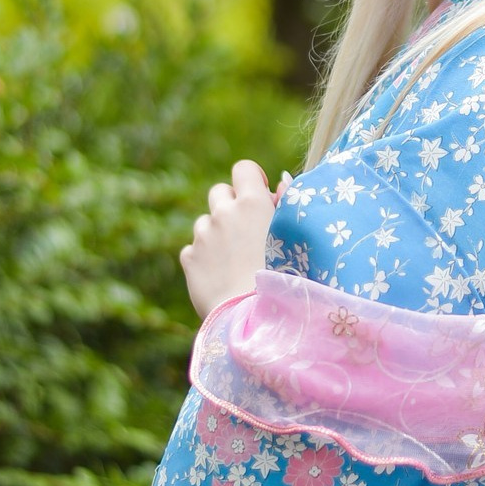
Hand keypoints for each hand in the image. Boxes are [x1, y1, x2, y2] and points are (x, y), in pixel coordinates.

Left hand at [180, 159, 276, 319]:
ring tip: (234, 258)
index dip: (251, 179)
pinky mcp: (189, 258)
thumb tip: (282, 182)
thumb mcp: (294, 235)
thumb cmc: (286, 276)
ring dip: (216, 232)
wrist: (254, 317)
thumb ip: (287, 203)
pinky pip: (194, 249)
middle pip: (219, 191)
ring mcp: (203, 235)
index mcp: (252, 203)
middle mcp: (223, 213)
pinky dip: (204, 257)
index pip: (243, 168)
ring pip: (205, 222)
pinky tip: (220, 274)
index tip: (259, 194)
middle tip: (246, 228)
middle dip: (231, 205)